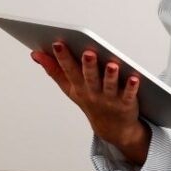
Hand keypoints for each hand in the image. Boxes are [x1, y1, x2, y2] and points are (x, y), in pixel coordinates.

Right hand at [31, 44, 149, 164]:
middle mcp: (92, 92)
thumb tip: (35, 53)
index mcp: (78, 86)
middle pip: (89, 77)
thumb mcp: (69, 88)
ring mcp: (109, 99)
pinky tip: (134, 78)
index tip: (58, 43)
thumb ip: (53, 70)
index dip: (62, 57)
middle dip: (88, 65)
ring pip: (109, 85)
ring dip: (110, 75)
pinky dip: (131, 87)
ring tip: (112, 64)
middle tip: (88, 52)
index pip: (69, 70)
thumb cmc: (90, 100)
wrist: (113, 127)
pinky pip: (129, 94)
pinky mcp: (126, 103)